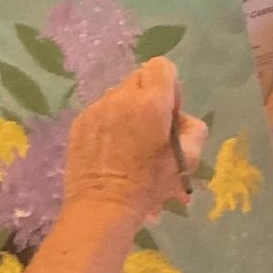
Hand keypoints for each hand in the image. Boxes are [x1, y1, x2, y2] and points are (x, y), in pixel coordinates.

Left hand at [64, 57, 203, 223]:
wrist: (102, 206)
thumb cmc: (149, 184)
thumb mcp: (189, 159)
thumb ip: (193, 128)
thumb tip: (179, 119)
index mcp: (150, 103)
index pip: (162, 67)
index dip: (171, 86)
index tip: (169, 113)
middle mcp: (121, 98)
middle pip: (140, 78)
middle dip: (150, 97)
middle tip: (152, 128)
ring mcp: (96, 108)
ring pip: (119, 95)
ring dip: (129, 109)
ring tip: (130, 142)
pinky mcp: (79, 122)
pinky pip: (101, 110)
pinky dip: (110, 122)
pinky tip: (112, 149)